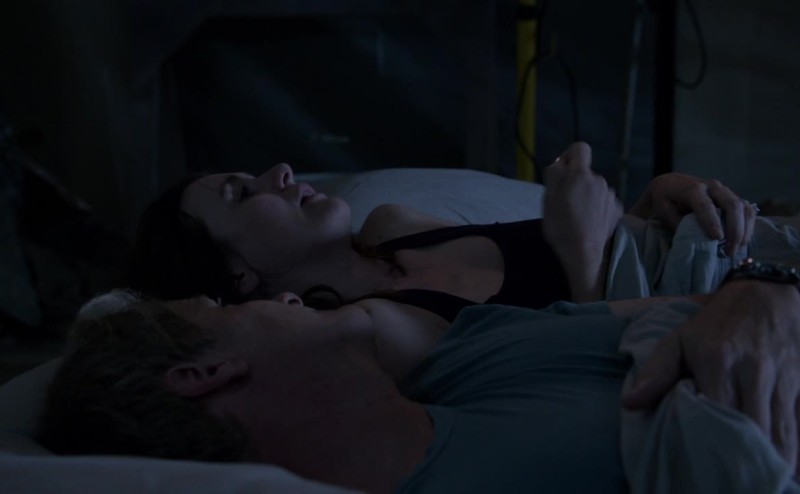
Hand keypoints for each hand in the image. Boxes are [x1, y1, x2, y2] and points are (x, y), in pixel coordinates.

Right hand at [543, 142, 623, 300]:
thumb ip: (554, 174)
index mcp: (581, 174)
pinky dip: (597, 209)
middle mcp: (599, 180)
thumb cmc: (561, 226)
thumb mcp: (547, 199)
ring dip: (587, 196)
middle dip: (576, 182)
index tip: (562, 173)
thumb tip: (560, 162)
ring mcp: (611, 196)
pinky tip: (589, 224)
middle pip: (586, 173)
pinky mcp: (618, 210)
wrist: (584, 255)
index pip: (580, 148)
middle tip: (565, 203)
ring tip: (577, 217)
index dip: (569, 156)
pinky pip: (604, 202)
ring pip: (595, 189)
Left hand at [622, 280, 799, 472]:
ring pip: (782, 433)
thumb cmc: (716, 322)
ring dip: (773, 462)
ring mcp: (780, 380)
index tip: (700, 464)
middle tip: (728, 481)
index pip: (716, 413)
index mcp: (717, 362)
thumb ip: (656, 372)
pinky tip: (783, 470)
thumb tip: (629, 403)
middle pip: (753, 430)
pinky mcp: (799, 386)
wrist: (767, 293)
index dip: (711, 442)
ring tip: (758, 483)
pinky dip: (792, 450)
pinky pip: (797, 426)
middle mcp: (752, 373)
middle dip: (743, 460)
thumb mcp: (680, 339)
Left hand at [629, 173, 756, 256]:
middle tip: (729, 251)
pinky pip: (747, 209)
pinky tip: (742, 241)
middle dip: (734, 229)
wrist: (672, 183)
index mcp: (693, 189)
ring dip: (743, 230)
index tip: (717, 238)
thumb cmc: (665, 199)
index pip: (705, 205)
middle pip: (731, 205)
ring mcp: (725, 191)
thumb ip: (677, 223)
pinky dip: (748, 226)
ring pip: (742, 207)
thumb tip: (694, 240)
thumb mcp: (664, 210)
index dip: (712, 221)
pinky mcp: (732, 197)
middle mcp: (712, 187)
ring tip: (736, 249)